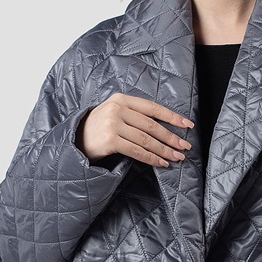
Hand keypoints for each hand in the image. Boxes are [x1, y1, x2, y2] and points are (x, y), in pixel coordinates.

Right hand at [75, 93, 193, 166]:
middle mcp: (117, 108)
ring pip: (146, 139)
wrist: (74, 140)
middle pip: (151, 125)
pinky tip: (161, 163)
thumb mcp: (114, 113)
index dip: (172, 117)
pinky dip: (151, 158)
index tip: (187, 125)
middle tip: (185, 146)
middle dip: (171, 137)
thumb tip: (163, 127)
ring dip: (164, 150)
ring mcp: (112, 123)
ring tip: (176, 157)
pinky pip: (136, 151)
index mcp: (121, 99)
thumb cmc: (98, 129)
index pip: (152, 108)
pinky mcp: (110, 139)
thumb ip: (134, 115)